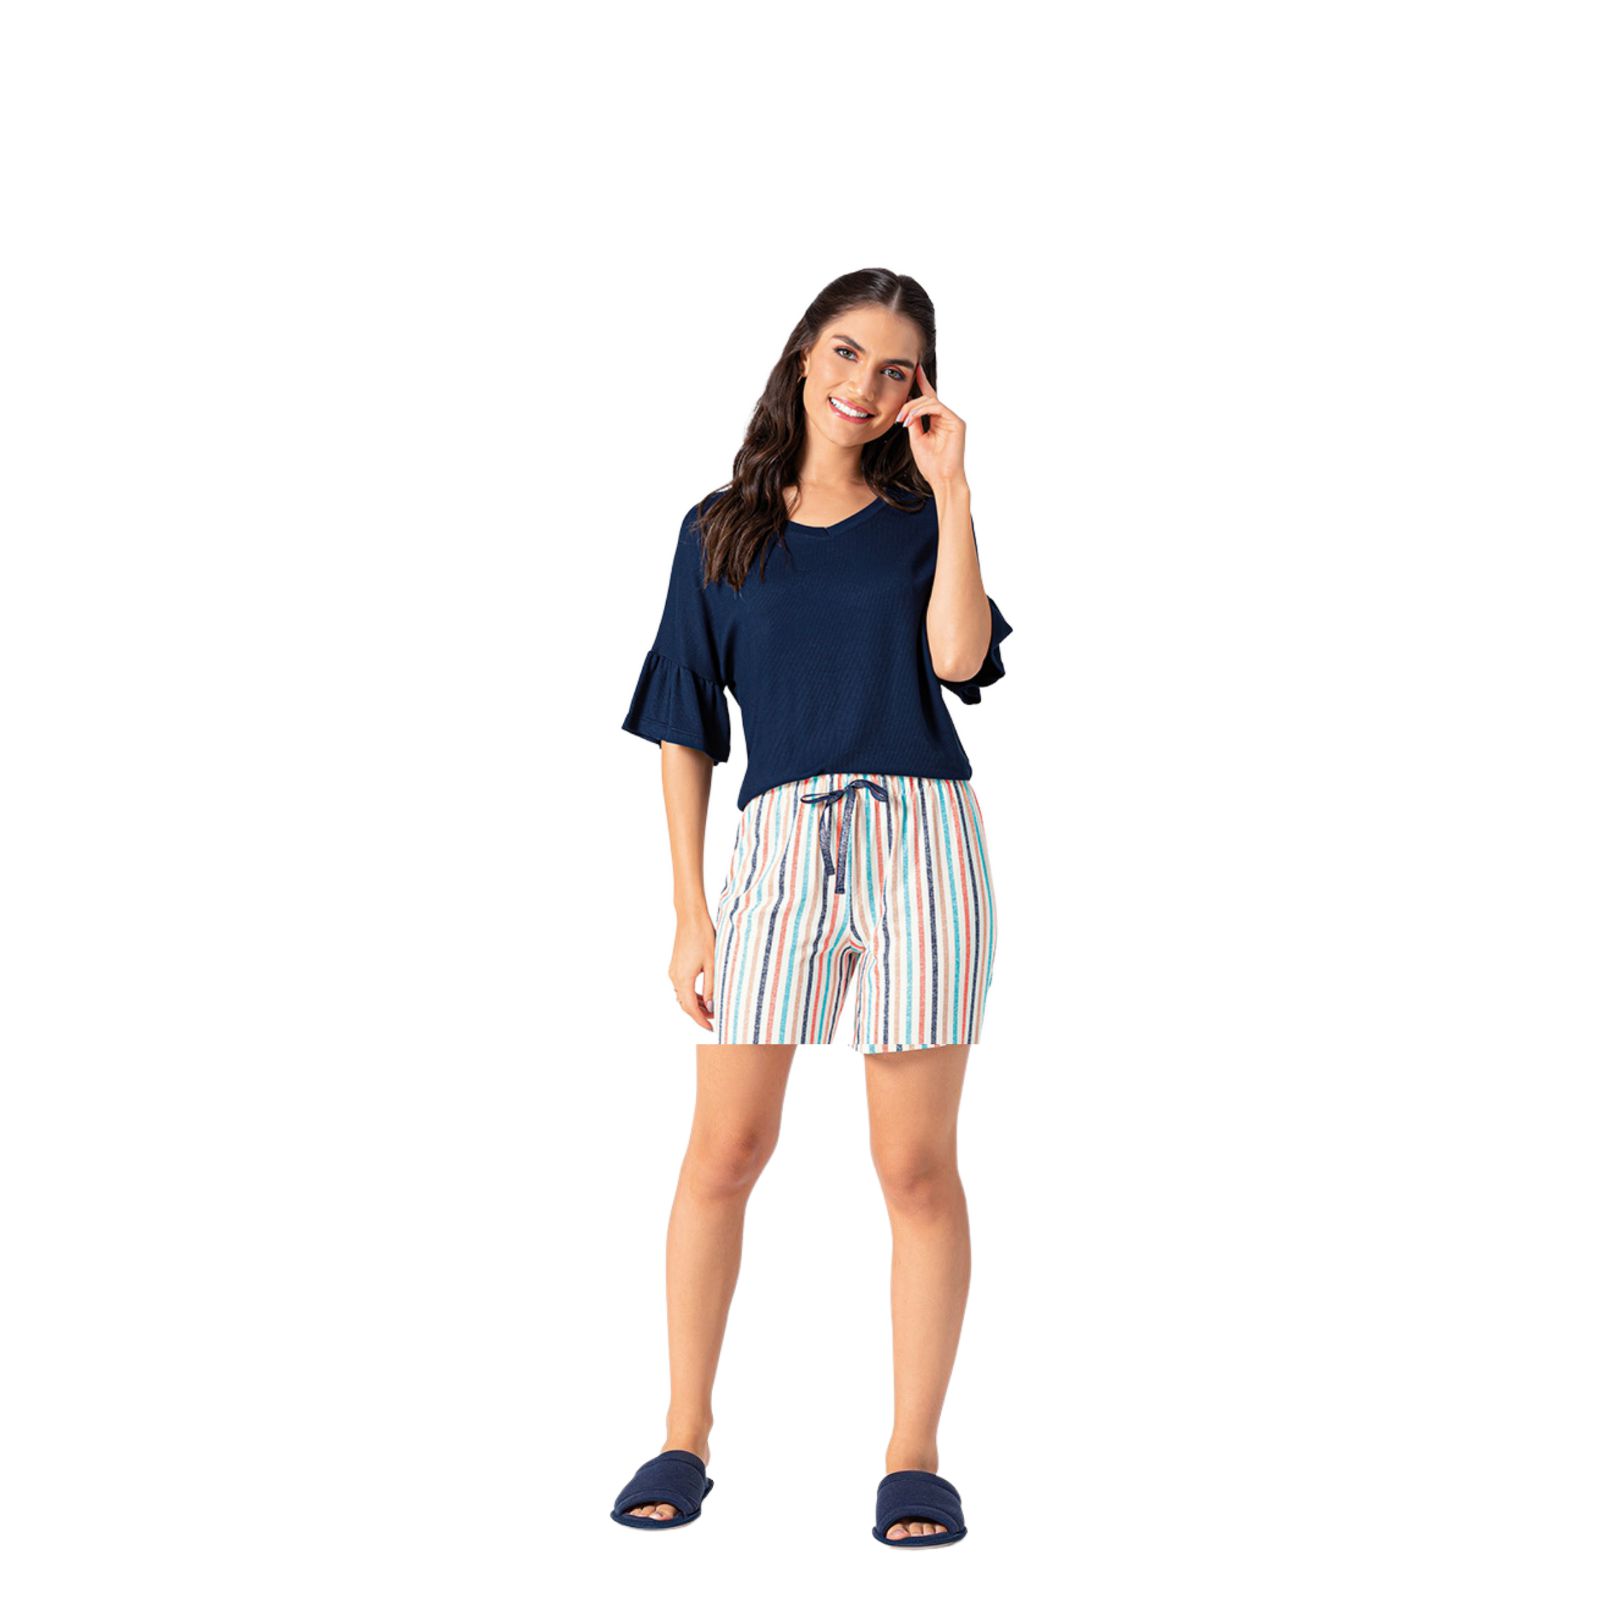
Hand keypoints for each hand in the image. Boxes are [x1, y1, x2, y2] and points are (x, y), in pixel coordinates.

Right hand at [670, 914, 716, 1031]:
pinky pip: (682, 987)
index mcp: (683, 979)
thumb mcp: (713, 964)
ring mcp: (674, 971)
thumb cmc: (704, 937)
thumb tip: (711, 1006)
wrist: (690, 918)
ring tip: (712, 1007)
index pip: (691, 1008)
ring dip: (696, 1004)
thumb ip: (712, 987)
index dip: (701, 1021)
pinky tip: (704, 993)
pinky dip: (692, 994)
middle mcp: (675, 977)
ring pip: (683, 996)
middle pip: (685, 1004)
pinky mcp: (676, 966)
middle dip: (699, 1014)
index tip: (711, 1029)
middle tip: (715, 1018)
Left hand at [897, 361, 966, 489]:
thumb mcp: (916, 438)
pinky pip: (937, 407)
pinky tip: (912, 420)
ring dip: (913, 408)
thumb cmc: (930, 464)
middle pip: (927, 398)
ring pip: (931, 401)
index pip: (929, 398)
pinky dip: (922, 411)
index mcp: (938, 421)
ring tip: (903, 421)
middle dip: (909, 404)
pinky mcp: (957, 422)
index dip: (922, 382)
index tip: (915, 369)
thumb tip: (908, 408)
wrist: (942, 479)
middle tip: (898, 417)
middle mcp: (947, 417)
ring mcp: (953, 419)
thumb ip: (914, 421)